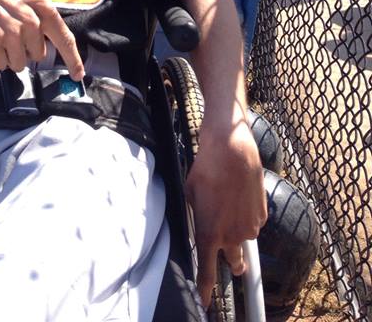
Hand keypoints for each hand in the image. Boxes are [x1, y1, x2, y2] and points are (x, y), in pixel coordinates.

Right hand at [0, 0, 84, 79]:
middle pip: (37, 55)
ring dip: (9, 56)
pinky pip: (0, 63)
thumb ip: (38, 14)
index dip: (72, 60)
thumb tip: (47, 38)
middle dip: (26, 50)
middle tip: (10, 33)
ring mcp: (12, 31)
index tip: (78, 75)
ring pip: (19, 63)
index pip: (64, 38)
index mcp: (42, 6)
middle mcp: (30, 20)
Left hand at [185, 116, 266, 306]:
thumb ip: (197, 216)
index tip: (204, 303)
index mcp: (209, 234)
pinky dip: (247, 215)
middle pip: (234, 263)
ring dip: (238, 231)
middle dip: (232, 265)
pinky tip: (240, 196)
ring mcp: (249, 227)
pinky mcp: (262, 216)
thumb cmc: (206, 169)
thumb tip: (202, 222)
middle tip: (232, 264)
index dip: (204, 290)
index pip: (206, 273)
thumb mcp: (191, 195)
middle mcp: (232, 236)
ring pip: (244, 239)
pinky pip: (253, 222)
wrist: (232, 151)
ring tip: (229, 204)